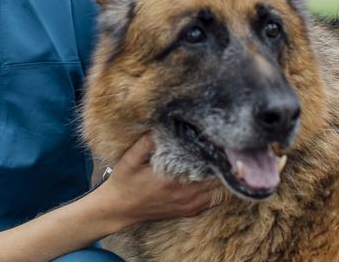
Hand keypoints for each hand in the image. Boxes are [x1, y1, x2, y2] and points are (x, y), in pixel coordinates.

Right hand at [99, 133, 218, 229]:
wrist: (119, 208)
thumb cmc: (124, 181)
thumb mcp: (130, 159)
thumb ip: (146, 143)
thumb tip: (161, 126)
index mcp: (171, 181)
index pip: (204, 166)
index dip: (212, 153)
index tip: (213, 141)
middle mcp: (184, 195)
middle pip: (216, 179)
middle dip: (219, 163)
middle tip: (219, 148)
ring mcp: (188, 205)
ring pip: (218, 191)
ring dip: (219, 177)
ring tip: (217, 161)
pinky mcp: (188, 211)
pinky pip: (212, 201)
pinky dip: (216, 189)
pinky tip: (211, 178)